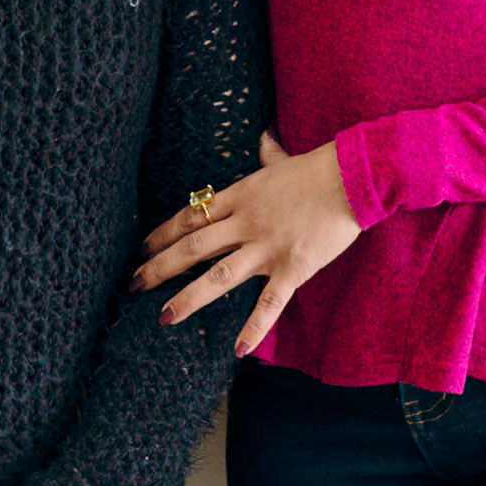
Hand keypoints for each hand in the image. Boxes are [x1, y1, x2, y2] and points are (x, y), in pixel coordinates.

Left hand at [132, 131, 361, 355]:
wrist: (352, 178)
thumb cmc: (319, 168)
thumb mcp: (283, 159)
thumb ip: (269, 153)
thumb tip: (264, 137)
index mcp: (240, 196)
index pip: (191, 216)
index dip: (164, 233)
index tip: (144, 248)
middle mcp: (245, 223)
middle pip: (193, 246)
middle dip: (160, 266)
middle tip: (134, 283)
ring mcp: (267, 247)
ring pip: (218, 276)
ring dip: (188, 297)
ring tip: (164, 316)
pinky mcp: (292, 267)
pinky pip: (270, 302)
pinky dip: (255, 326)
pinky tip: (238, 348)